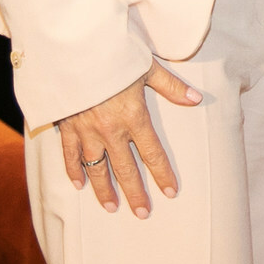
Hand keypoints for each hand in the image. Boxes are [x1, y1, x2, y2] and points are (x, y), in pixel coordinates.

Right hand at [57, 63, 201, 215]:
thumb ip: (171, 86)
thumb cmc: (113, 54)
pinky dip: (73, 170)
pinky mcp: (67, 125)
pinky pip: (69, 154)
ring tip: (111, 207)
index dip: (162, 174)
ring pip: (96, 167)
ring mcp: (86, 130)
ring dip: (104, 189)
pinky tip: (78, 185)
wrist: (74, 50)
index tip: (170, 192)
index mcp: (133, 116)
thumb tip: (197, 98)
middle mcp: (110, 129)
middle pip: (125, 168)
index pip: (152, 153)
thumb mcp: (146, 67)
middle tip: (142, 213)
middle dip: (135, 193)